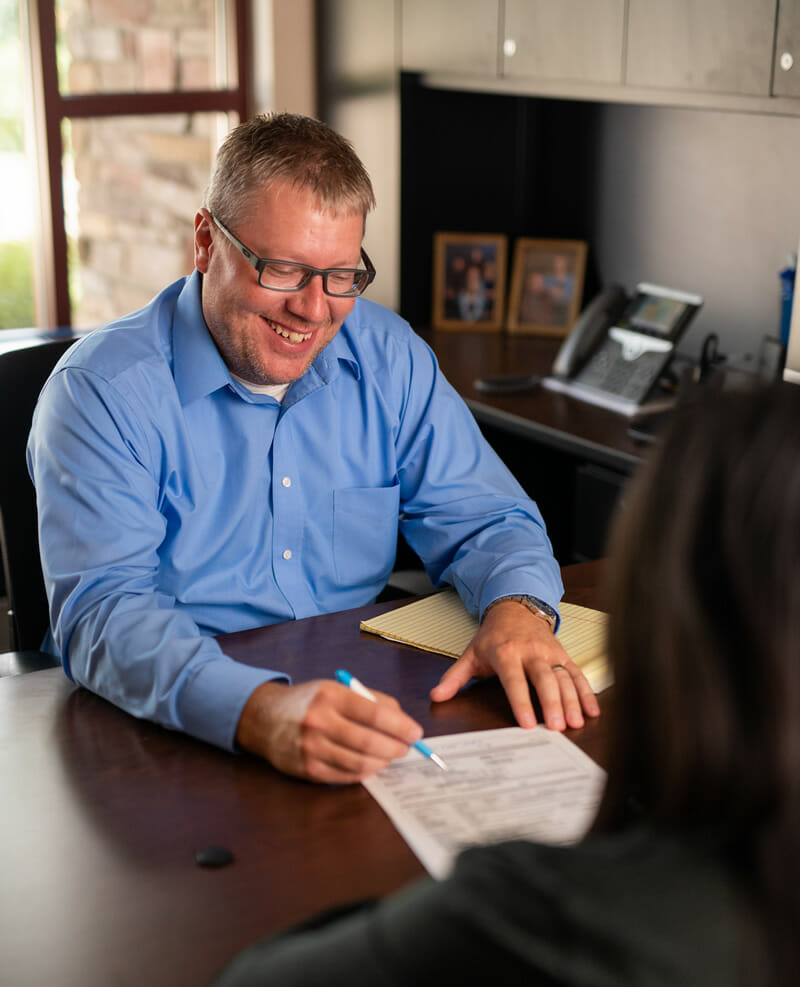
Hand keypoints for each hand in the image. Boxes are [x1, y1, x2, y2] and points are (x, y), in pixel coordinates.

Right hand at [235, 679, 423, 783]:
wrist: (265, 718)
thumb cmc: (309, 702)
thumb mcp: (336, 689)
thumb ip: (370, 700)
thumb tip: (402, 720)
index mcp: (330, 695)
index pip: (375, 713)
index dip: (400, 725)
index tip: (415, 733)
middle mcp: (319, 721)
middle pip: (369, 741)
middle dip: (396, 747)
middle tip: (407, 748)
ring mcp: (311, 748)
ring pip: (359, 761)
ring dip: (383, 762)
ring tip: (391, 756)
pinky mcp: (307, 769)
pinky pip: (345, 775)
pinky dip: (365, 772)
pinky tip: (372, 765)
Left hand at [430, 599, 599, 730]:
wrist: (515, 607)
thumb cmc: (492, 636)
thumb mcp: (470, 654)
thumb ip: (454, 677)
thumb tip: (436, 696)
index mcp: (506, 653)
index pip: (514, 680)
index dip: (520, 701)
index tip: (526, 723)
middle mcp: (531, 651)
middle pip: (544, 679)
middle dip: (551, 703)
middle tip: (556, 727)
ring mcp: (550, 652)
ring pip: (563, 677)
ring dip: (572, 701)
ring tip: (576, 722)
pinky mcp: (563, 655)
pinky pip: (577, 674)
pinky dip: (587, 692)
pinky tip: (593, 711)